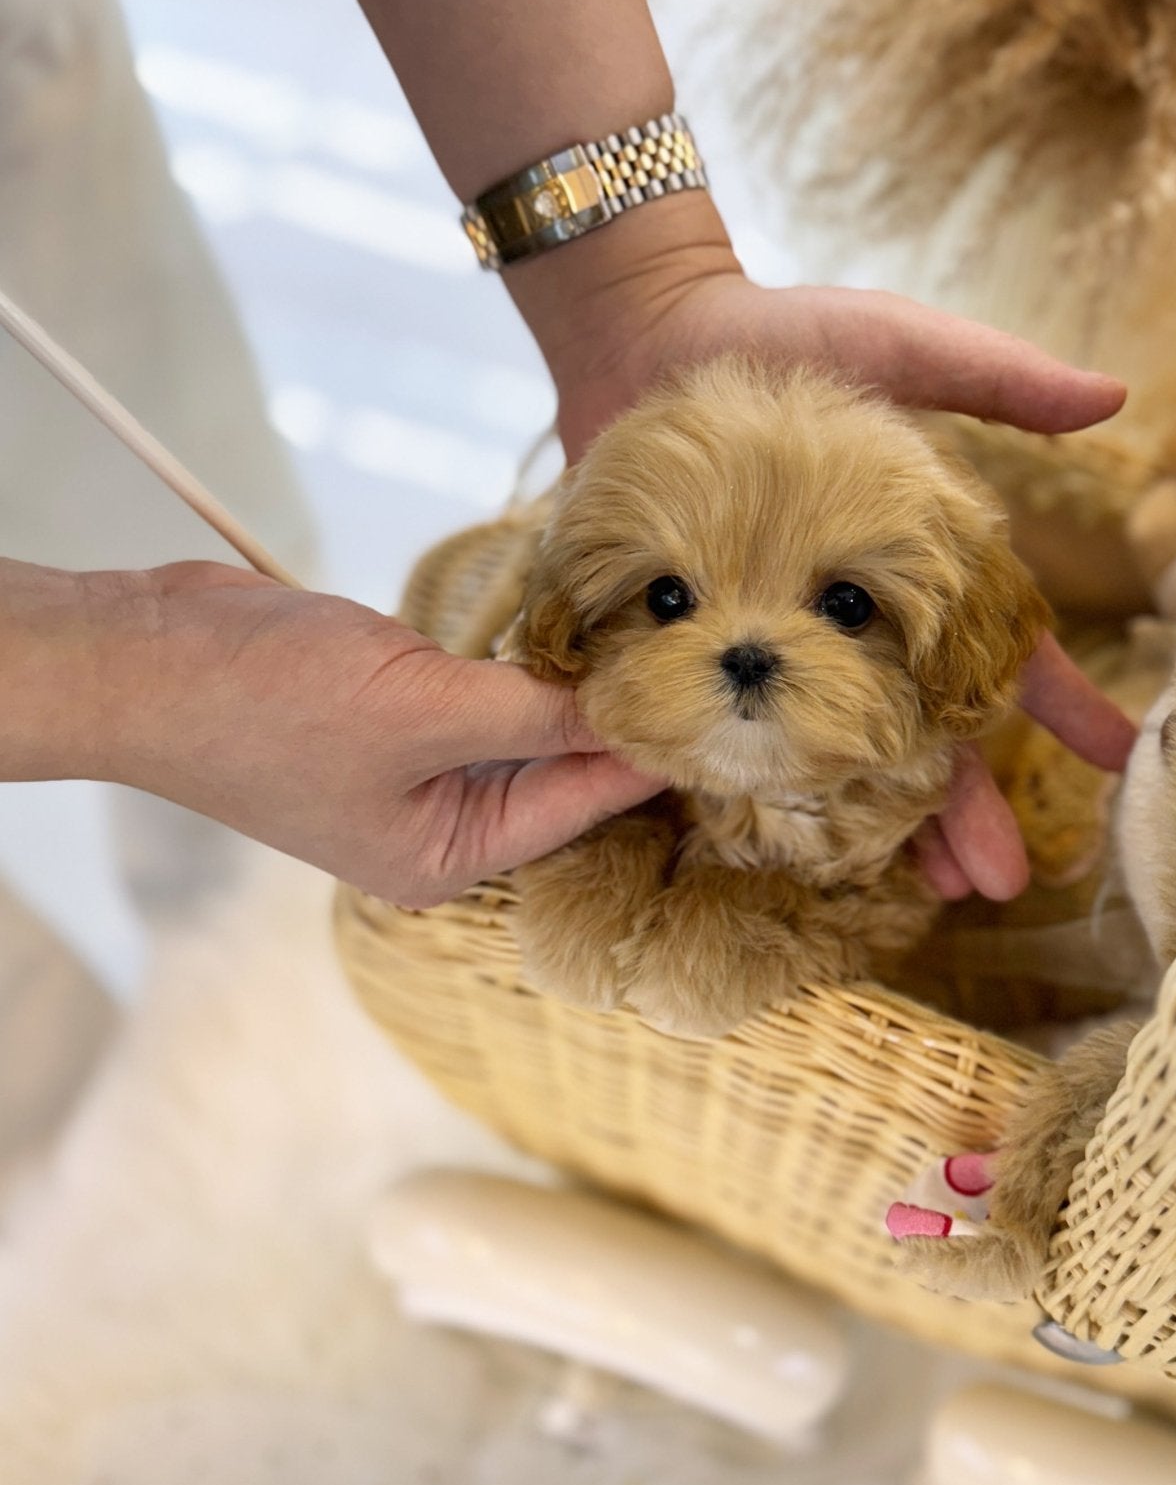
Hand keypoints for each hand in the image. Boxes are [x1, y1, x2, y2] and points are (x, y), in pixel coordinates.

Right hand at [5, 561, 659, 906]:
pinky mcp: (390, 712)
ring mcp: (410, 768)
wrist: (147, 658)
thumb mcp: (423, 708)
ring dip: (571, 687)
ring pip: (523, 729)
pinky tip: (575, 628)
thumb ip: (533, 712)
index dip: (650, 756)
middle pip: (557, 775)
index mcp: (444, 857)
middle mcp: (436, 824)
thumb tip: (627, 707)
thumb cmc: (267, 704)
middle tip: (703, 668)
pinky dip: (521, 665)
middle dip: (617, 721)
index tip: (719, 714)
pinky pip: (480, 693)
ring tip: (656, 641)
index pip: (579, 806)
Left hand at [510, 205, 1134, 900]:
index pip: (1005, 648)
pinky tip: (786, 846)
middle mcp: (854, 619)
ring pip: (841, 753)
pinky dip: (761, 791)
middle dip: (965, 807)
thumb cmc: (781, 336)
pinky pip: (736, 731)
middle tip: (999, 884)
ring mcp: (780, 641)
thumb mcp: (894, 343)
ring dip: (881, 824)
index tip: (1116, 761)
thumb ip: (994, 377)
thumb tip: (1112, 396)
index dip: (1061, 705)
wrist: (646, 339)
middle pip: (925, 730)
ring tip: (922, 892)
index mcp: (916, 563)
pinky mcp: (702, 647)